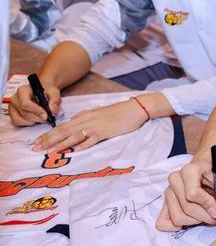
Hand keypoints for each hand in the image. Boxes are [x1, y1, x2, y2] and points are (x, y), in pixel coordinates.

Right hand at [9, 82, 61, 125]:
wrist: (43, 91)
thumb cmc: (46, 91)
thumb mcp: (54, 92)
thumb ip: (55, 99)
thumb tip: (53, 110)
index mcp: (23, 90)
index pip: (26, 104)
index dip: (36, 111)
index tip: (46, 116)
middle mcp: (15, 98)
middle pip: (24, 113)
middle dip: (37, 118)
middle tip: (47, 119)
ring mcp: (12, 107)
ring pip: (20, 120)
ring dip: (33, 121)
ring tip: (41, 117)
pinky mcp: (12, 114)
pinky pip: (17, 123)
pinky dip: (27, 123)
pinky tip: (35, 118)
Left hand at [32, 99, 147, 151]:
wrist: (134, 108)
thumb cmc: (118, 112)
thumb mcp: (99, 112)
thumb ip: (86, 116)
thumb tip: (74, 121)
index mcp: (85, 115)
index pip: (62, 125)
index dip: (49, 133)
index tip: (37, 141)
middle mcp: (87, 120)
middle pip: (64, 130)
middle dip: (48, 140)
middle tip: (36, 148)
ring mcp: (96, 126)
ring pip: (74, 136)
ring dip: (60, 144)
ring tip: (49, 151)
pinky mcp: (105, 132)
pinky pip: (91, 140)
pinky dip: (82, 145)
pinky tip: (74, 151)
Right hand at [156, 156, 215, 230]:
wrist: (204, 168)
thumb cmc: (215, 174)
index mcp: (190, 170)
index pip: (193, 193)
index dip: (207, 205)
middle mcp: (175, 178)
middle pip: (187, 207)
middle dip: (203, 216)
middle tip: (214, 217)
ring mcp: (168, 190)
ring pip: (178, 216)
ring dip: (194, 221)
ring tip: (205, 214)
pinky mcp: (164, 202)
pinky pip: (165, 221)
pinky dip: (179, 224)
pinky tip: (191, 217)